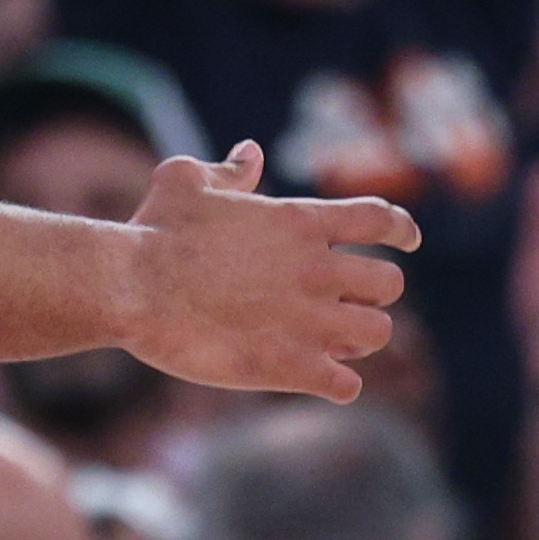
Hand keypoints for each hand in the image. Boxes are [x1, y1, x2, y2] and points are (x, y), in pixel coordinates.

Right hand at [118, 141, 415, 401]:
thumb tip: (251, 154)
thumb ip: (228, 170)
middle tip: (347, 302)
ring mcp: (308, 320)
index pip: (380, 219)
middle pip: (390, 283)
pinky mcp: (290, 366)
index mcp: (300, 222)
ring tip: (335, 342)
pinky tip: (318, 379)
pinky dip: (338, 384)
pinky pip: (346, 385)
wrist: (131, 288)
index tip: (407, 241)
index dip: (402, 230)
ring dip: (361, 338)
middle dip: (373, 293)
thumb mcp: (186, 180)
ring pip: (377, 333)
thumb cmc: (154, 232)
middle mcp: (316, 269)